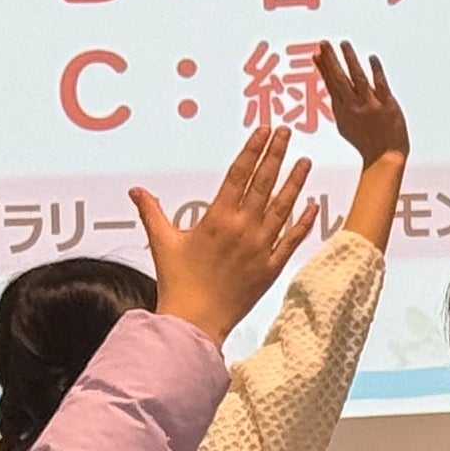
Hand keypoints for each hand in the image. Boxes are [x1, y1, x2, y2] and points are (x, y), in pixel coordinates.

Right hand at [134, 129, 318, 341]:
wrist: (195, 320)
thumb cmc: (177, 281)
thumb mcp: (162, 242)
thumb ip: (152, 212)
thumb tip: (136, 190)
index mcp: (217, 218)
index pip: (239, 174)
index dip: (252, 150)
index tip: (264, 130)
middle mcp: (242, 228)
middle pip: (263, 183)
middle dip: (276, 155)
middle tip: (287, 132)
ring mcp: (260, 247)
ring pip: (283, 208)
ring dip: (295, 183)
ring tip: (305, 161)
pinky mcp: (271, 267)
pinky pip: (291, 240)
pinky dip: (303, 222)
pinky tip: (313, 205)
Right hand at [311, 42, 405, 164]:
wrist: (385, 156)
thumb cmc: (366, 141)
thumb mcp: (345, 124)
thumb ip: (339, 104)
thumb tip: (331, 87)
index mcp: (342, 111)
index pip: (330, 84)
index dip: (323, 68)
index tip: (316, 54)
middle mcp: (353, 106)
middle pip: (339, 79)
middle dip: (330, 60)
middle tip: (324, 43)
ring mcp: (370, 105)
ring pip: (357, 78)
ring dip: (350, 60)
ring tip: (344, 44)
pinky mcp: (387, 104)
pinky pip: (380, 84)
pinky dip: (375, 70)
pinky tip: (372, 58)